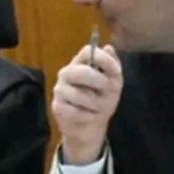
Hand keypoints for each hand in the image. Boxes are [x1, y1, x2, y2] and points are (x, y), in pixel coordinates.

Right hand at [51, 43, 121, 165]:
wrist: (91, 126)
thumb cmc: (101, 100)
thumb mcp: (113, 84)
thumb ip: (113, 67)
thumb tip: (108, 47)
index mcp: (80, 63)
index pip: (87, 51)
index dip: (103, 59)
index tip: (116, 71)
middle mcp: (67, 73)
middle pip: (80, 71)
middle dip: (99, 83)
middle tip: (109, 91)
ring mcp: (59, 90)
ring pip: (78, 94)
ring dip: (96, 104)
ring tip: (99, 108)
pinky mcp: (57, 107)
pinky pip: (74, 111)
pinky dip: (88, 116)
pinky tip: (90, 116)